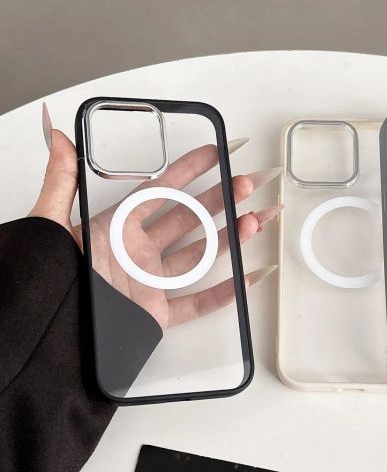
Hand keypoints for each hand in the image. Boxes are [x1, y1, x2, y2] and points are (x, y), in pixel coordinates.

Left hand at [30, 103, 279, 328]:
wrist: (47, 335)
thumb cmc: (46, 279)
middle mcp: (137, 252)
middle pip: (189, 220)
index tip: (215, 154)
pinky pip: (197, 303)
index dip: (189, 170)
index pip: (160, 191)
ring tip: (254, 220)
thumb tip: (57, 136)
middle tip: (246, 184)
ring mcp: (150, 284)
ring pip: (200, 256)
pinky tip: (246, 275)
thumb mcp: (49, 224)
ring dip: (230, 238)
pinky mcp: (156, 315)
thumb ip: (60, 181)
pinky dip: (225, 293)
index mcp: (115, 229)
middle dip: (221, 200)